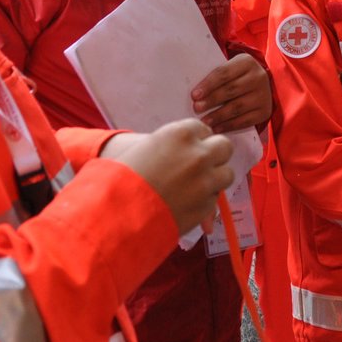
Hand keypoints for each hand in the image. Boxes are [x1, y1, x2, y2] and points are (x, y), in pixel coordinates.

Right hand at [111, 118, 233, 233]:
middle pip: (224, 147)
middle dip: (215, 155)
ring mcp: (206, 181)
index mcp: (181, 134)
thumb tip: (192, 154)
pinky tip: (185, 204)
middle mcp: (198, 155)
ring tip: (195, 187)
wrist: (115, 212)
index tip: (189, 150)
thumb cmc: (122, 176)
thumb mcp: (147, 149)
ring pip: (226, 174)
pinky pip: (214, 199)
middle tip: (201, 165)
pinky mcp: (206, 205)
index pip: (203, 129)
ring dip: (214, 179)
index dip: (196, 141)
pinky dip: (204, 201)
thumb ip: (174, 148)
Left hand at [192, 54, 272, 133]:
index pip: (224, 73)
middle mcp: (259, 77)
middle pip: (231, 90)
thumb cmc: (236, 77)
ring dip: (218, 115)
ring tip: (204, 121)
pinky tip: (216, 128)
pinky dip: (228, 126)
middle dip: (212, 100)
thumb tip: (196, 95)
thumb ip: (216, 77)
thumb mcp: (230, 69)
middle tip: (197, 108)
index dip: (208, 85)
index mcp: (247, 62)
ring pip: (237, 107)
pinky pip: (244, 121)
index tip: (194, 95)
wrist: (259, 86)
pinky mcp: (265, 112)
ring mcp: (263, 95)